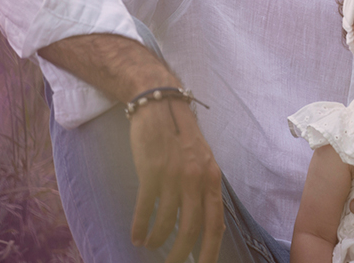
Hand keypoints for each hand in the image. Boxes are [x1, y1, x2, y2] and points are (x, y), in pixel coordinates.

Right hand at [129, 99, 224, 262]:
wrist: (159, 105)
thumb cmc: (180, 136)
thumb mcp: (202, 160)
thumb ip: (205, 187)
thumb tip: (206, 220)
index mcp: (212, 178)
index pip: (216, 223)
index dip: (211, 250)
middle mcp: (197, 178)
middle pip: (192, 229)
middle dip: (181, 254)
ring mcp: (174, 175)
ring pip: (167, 222)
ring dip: (156, 240)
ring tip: (149, 246)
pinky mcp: (151, 171)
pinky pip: (145, 208)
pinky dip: (140, 227)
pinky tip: (136, 237)